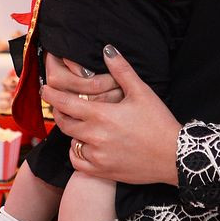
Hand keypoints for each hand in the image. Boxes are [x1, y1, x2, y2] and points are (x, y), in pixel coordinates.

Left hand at [42, 46, 180, 184]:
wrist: (174, 156)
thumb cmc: (158, 122)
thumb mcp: (141, 92)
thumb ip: (121, 70)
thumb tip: (107, 49)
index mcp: (102, 115)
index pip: (66, 103)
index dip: (51, 96)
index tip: (45, 90)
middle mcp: (95, 137)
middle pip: (64, 123)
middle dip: (59, 112)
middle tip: (60, 105)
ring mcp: (98, 156)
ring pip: (71, 142)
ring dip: (72, 132)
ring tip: (78, 123)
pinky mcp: (103, 171)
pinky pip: (78, 162)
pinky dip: (76, 152)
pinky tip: (83, 144)